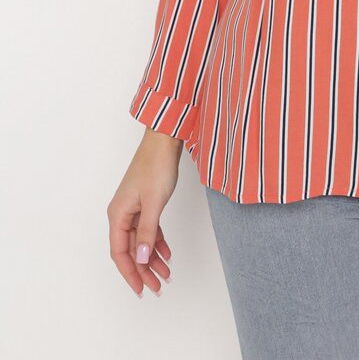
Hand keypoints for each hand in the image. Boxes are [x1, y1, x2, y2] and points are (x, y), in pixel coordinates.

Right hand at [107, 129, 182, 296]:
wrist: (164, 141)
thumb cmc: (156, 166)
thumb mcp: (153, 203)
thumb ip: (147, 232)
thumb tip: (141, 258)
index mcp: (118, 214)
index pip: (120, 252)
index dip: (130, 273)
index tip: (141, 290)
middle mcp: (122, 213)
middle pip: (131, 250)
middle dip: (144, 270)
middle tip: (158, 287)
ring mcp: (134, 208)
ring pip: (141, 241)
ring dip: (153, 258)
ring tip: (167, 274)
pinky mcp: (145, 203)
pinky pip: (149, 229)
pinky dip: (158, 242)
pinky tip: (167, 253)